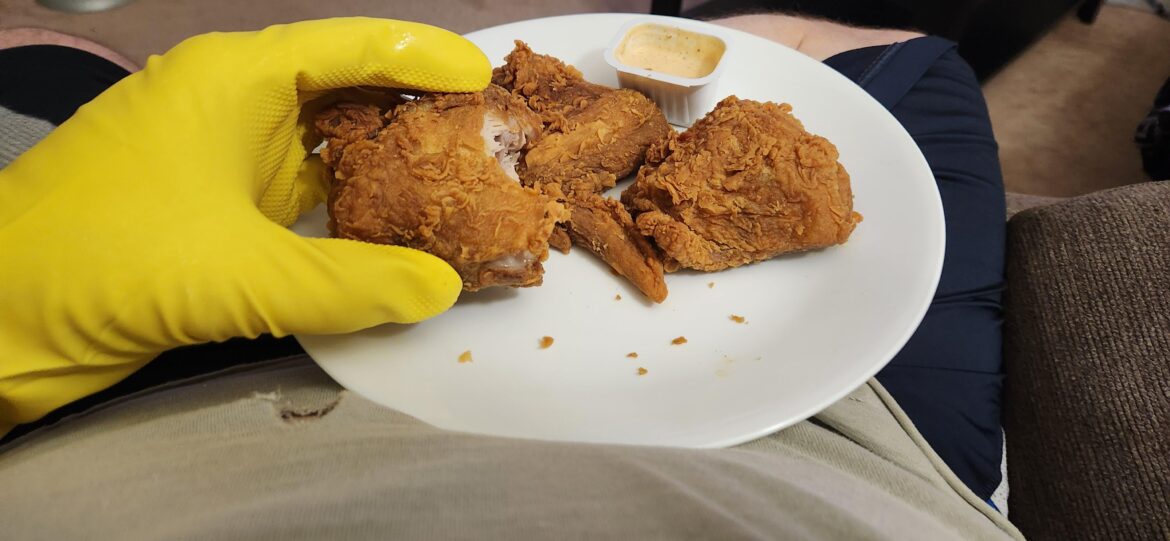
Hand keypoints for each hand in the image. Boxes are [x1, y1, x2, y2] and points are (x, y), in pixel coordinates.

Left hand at [0, 18, 489, 434]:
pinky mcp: (210, 209)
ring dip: (385, 168)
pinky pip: (300, 199)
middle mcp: (230, 104)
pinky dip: (348, 214)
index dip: (422, 58)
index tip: (485, 80)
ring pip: (323, 148)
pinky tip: (392, 235)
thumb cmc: (105, 264)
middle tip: (486, 139)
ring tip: (456, 186)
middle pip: (344, 91)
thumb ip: (353, 284)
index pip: (350, 46)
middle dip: (415, 115)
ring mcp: (217, 157)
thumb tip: (441, 289)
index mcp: (234, 79)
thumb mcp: (241, 276)